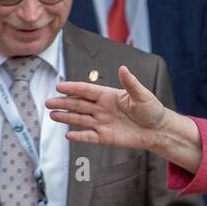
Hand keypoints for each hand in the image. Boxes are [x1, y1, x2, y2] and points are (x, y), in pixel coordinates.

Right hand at [48, 66, 201, 168]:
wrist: (158, 130)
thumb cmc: (152, 110)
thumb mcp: (142, 95)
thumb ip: (131, 84)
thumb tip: (123, 68)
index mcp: (108, 95)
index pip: (87, 90)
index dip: (73, 88)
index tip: (59, 86)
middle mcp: (102, 108)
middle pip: (79, 104)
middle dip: (63, 103)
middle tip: (48, 102)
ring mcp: (102, 123)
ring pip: (80, 119)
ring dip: (66, 118)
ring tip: (52, 115)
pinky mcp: (105, 137)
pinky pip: (89, 136)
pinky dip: (79, 136)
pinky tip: (68, 136)